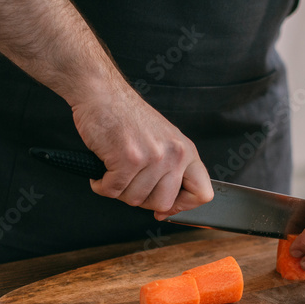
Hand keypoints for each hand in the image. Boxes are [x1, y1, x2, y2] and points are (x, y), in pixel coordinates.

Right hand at [71, 83, 212, 217]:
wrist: (102, 94)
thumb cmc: (127, 117)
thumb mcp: (163, 141)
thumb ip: (170, 172)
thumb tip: (166, 210)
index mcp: (186, 151)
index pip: (203, 193)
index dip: (183, 206)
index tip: (166, 207)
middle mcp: (174, 154)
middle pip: (163, 203)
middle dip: (141, 198)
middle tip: (130, 181)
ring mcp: (152, 157)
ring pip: (135, 200)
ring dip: (118, 189)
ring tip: (115, 168)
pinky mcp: (128, 159)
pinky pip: (113, 191)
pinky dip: (101, 184)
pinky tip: (103, 169)